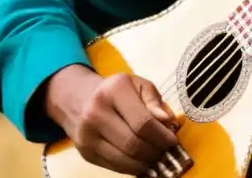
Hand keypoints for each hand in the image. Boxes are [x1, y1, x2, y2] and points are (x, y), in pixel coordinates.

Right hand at [44, 64, 179, 174]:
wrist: (78, 98)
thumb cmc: (115, 91)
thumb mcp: (137, 84)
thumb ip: (154, 101)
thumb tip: (167, 121)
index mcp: (113, 90)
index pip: (142, 122)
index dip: (161, 136)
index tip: (173, 141)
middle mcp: (96, 112)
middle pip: (133, 144)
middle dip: (155, 152)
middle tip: (166, 152)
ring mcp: (87, 134)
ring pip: (123, 160)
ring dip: (145, 164)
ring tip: (156, 158)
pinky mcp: (85, 152)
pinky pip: (114, 167)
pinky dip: (132, 168)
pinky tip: (141, 162)